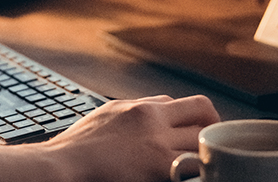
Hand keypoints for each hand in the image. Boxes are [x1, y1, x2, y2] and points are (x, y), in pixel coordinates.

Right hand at [0, 94, 217, 181]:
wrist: (63, 165)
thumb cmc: (79, 146)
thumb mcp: (108, 116)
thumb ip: (134, 113)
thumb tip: (154, 114)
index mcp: (141, 106)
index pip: (185, 103)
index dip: (198, 119)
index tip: (199, 134)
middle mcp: (153, 118)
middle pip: (203, 111)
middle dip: (212, 129)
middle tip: (214, 150)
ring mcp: (158, 143)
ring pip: (204, 139)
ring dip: (209, 151)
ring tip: (208, 166)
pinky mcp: (158, 167)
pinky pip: (193, 166)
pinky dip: (198, 171)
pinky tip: (194, 176)